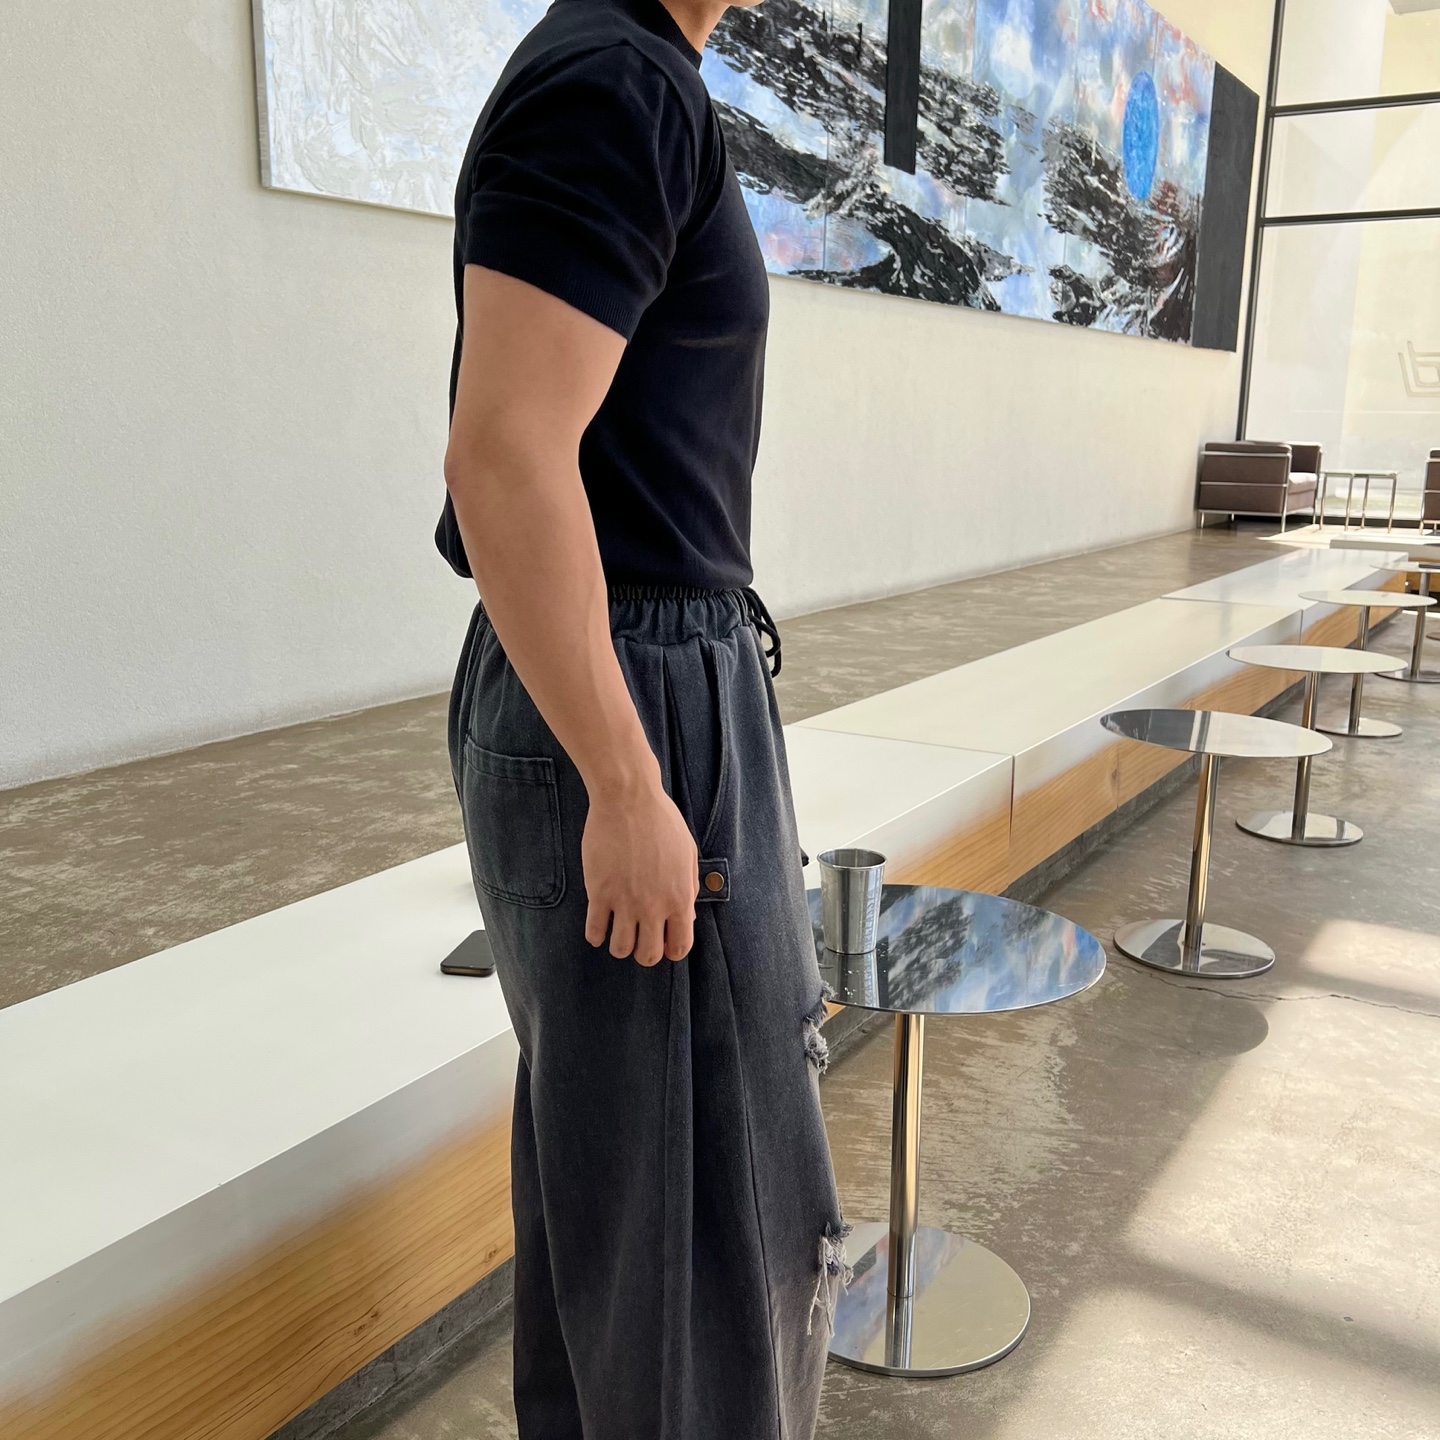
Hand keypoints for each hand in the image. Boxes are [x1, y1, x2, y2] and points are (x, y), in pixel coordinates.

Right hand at [582, 772, 698, 965]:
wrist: (628, 798)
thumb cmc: (661, 821)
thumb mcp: (687, 854)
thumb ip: (689, 888)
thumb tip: (687, 917)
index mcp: (679, 898)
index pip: (680, 947)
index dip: (671, 950)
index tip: (662, 940)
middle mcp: (653, 906)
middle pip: (648, 956)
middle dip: (644, 953)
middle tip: (638, 937)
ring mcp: (624, 901)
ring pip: (619, 949)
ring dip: (619, 945)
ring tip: (618, 929)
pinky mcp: (599, 892)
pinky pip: (594, 931)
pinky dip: (596, 935)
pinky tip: (599, 923)